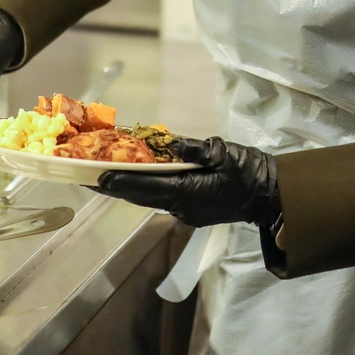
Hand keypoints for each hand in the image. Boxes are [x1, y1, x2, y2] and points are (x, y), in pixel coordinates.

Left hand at [98, 135, 278, 227]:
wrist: (268, 194)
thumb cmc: (248, 170)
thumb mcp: (222, 152)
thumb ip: (194, 149)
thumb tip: (169, 143)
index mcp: (189, 193)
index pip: (147, 187)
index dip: (121, 182)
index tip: (97, 177)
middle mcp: (182, 207)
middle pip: (141, 197)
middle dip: (114, 186)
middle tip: (86, 176)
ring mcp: (185, 211)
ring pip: (149, 199)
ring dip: (126, 188)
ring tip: (102, 175)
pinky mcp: (190, 209)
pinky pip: (160, 198)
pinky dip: (143, 188)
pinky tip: (133, 178)